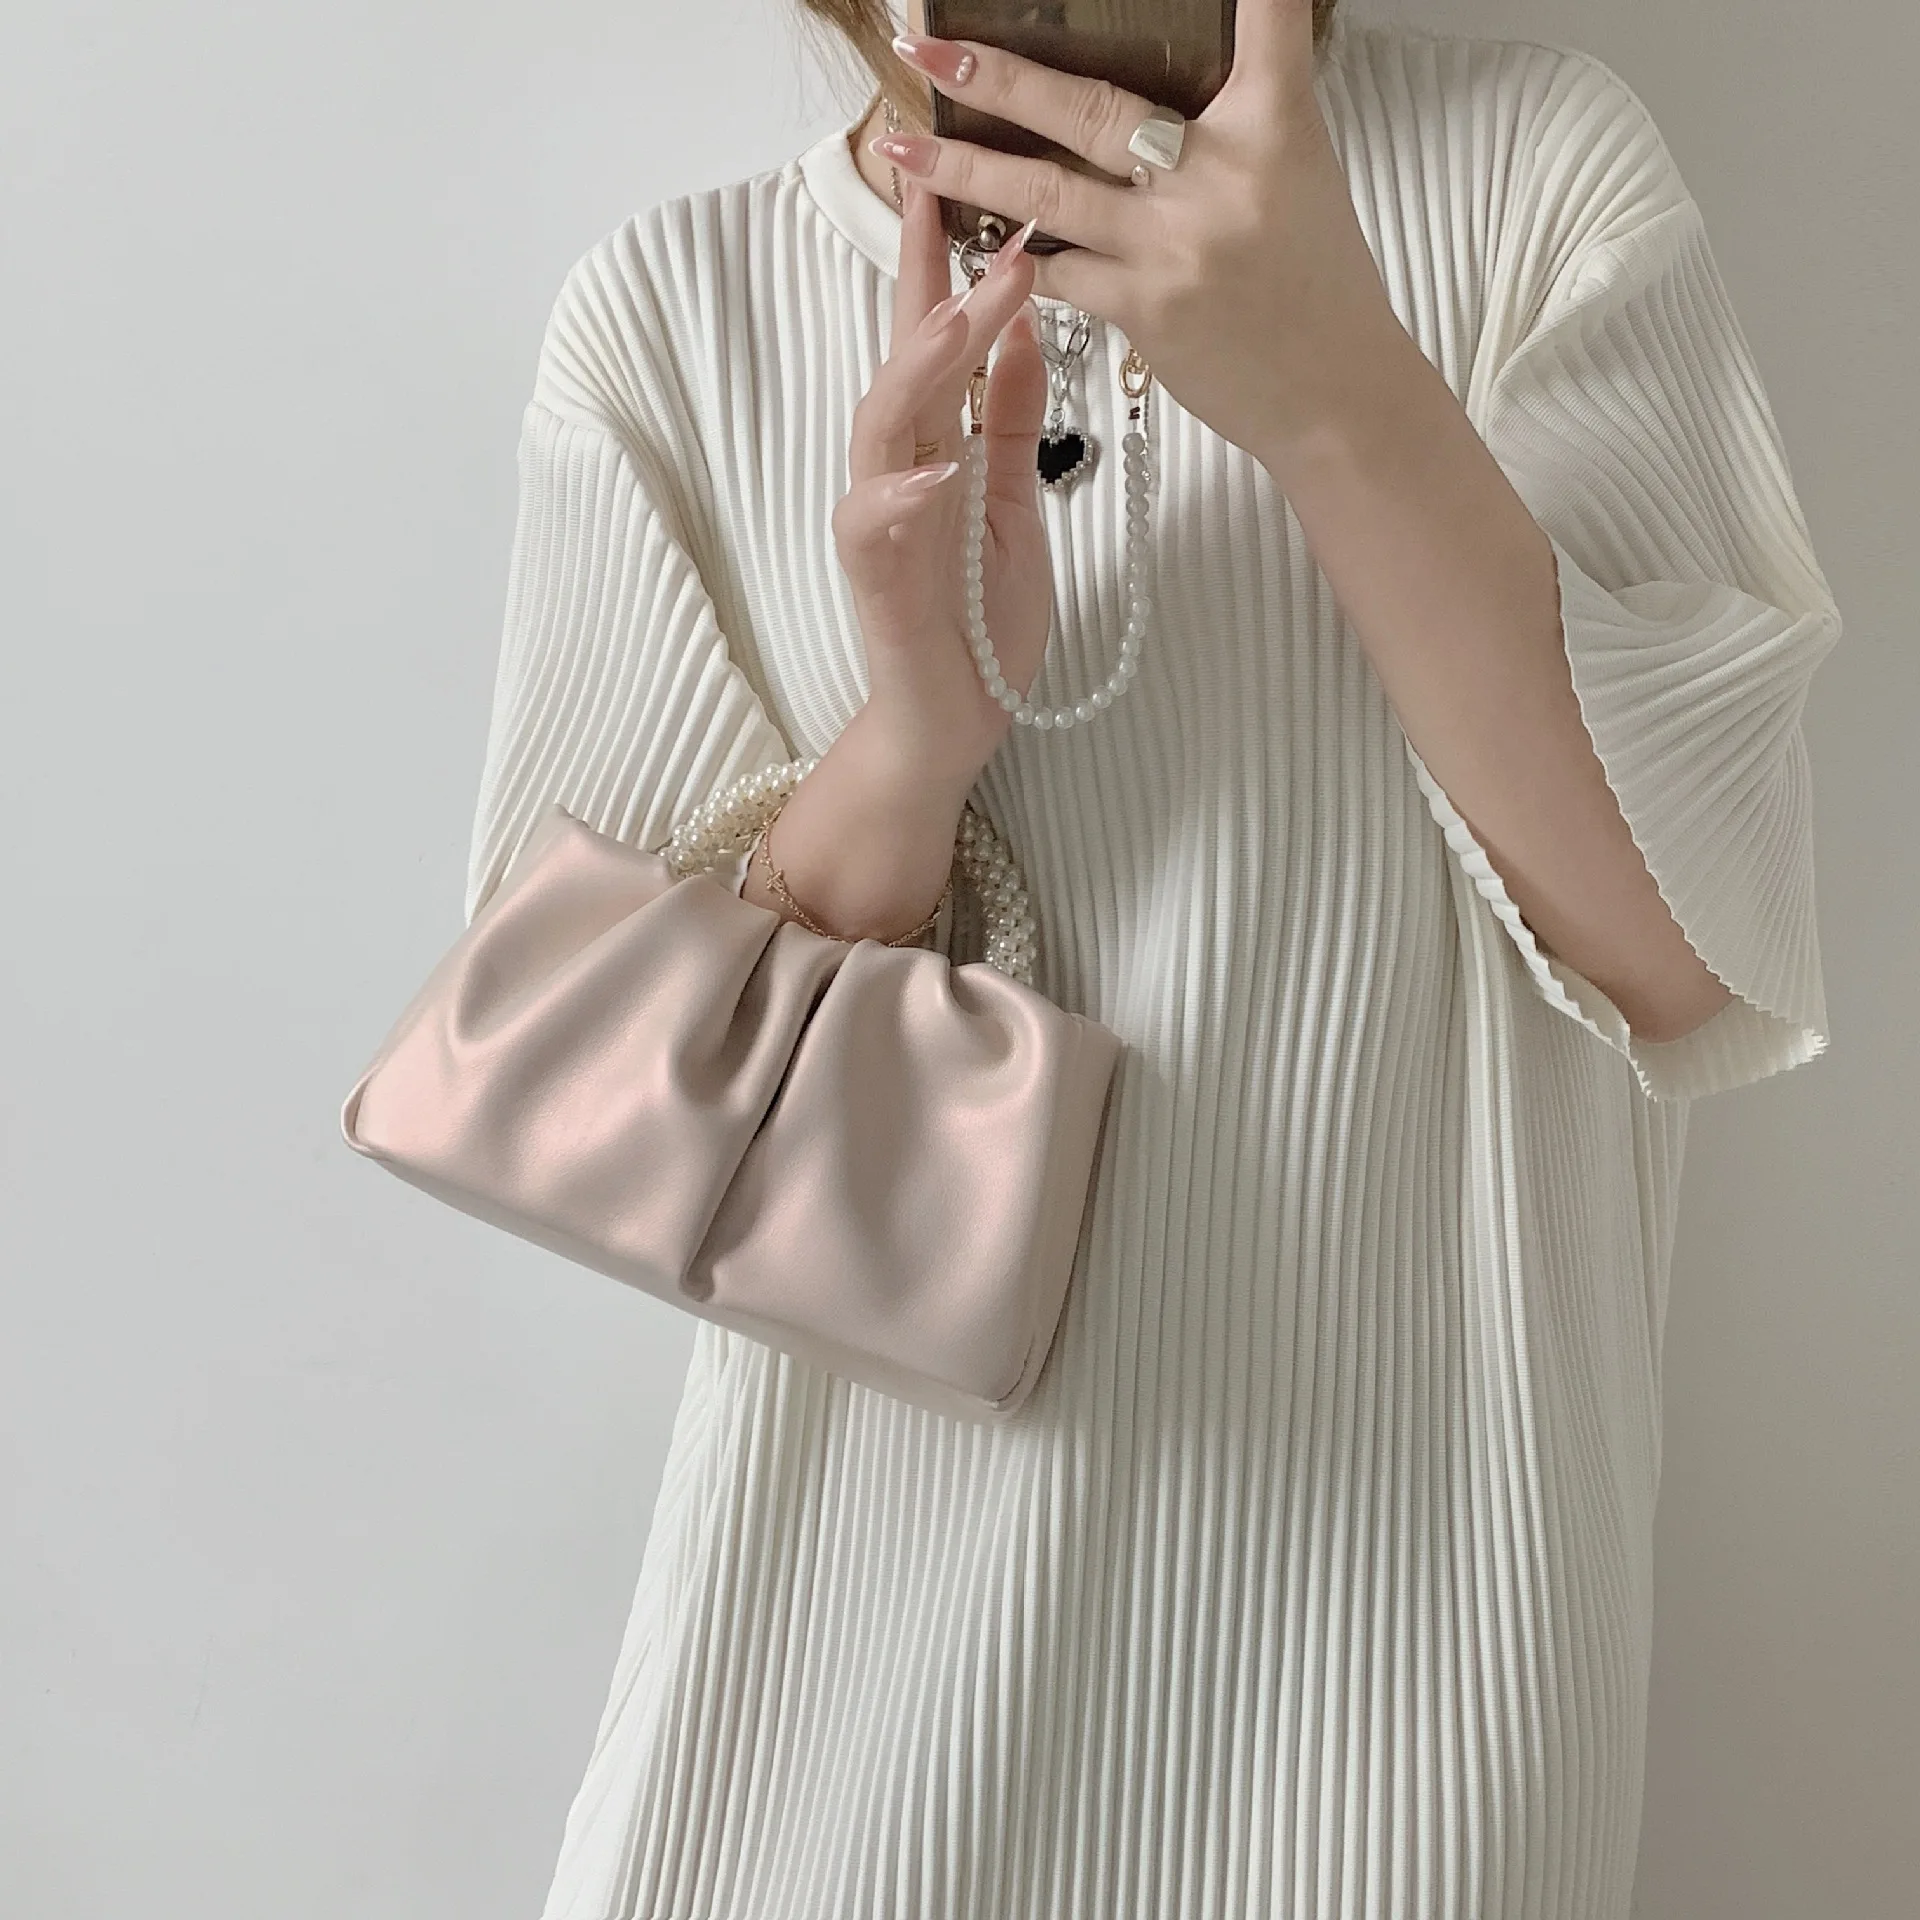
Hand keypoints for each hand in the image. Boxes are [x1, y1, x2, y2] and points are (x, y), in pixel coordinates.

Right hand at [835, 180, 1051, 786]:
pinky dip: (898, 494)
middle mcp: (896, 470)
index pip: (929, 338)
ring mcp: (878, 522)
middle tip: (985, 225)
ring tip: (959, 320)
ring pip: (881, 424)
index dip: (937, 261)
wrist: (955, 716)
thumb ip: (1011, 418)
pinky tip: (932, 466)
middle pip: (901, 359)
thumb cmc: (980, 613)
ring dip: (919, 369)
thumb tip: (1024, 326)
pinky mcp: (876, 580)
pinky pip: (875, 527)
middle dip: (933, 287)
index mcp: (933, 445)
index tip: (955, 179)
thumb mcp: (1014, 499)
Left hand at [878, 1, 1413, 460]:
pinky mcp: (1144, 307)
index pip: (1260, 19)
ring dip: (966, 166)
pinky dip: (1012, 253)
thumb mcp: (1300, 176)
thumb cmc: (1320, 289)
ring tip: (905, 144)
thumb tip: (1165, 91)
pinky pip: (1057, 271)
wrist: (1336, 397)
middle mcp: (1218, 176)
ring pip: (1047, 192)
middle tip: (931, 46)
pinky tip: (967, 233)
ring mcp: (1173, 244)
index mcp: (1273, 126)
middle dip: (1000, 74)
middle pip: (1091, 108)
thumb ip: (1236, 124)